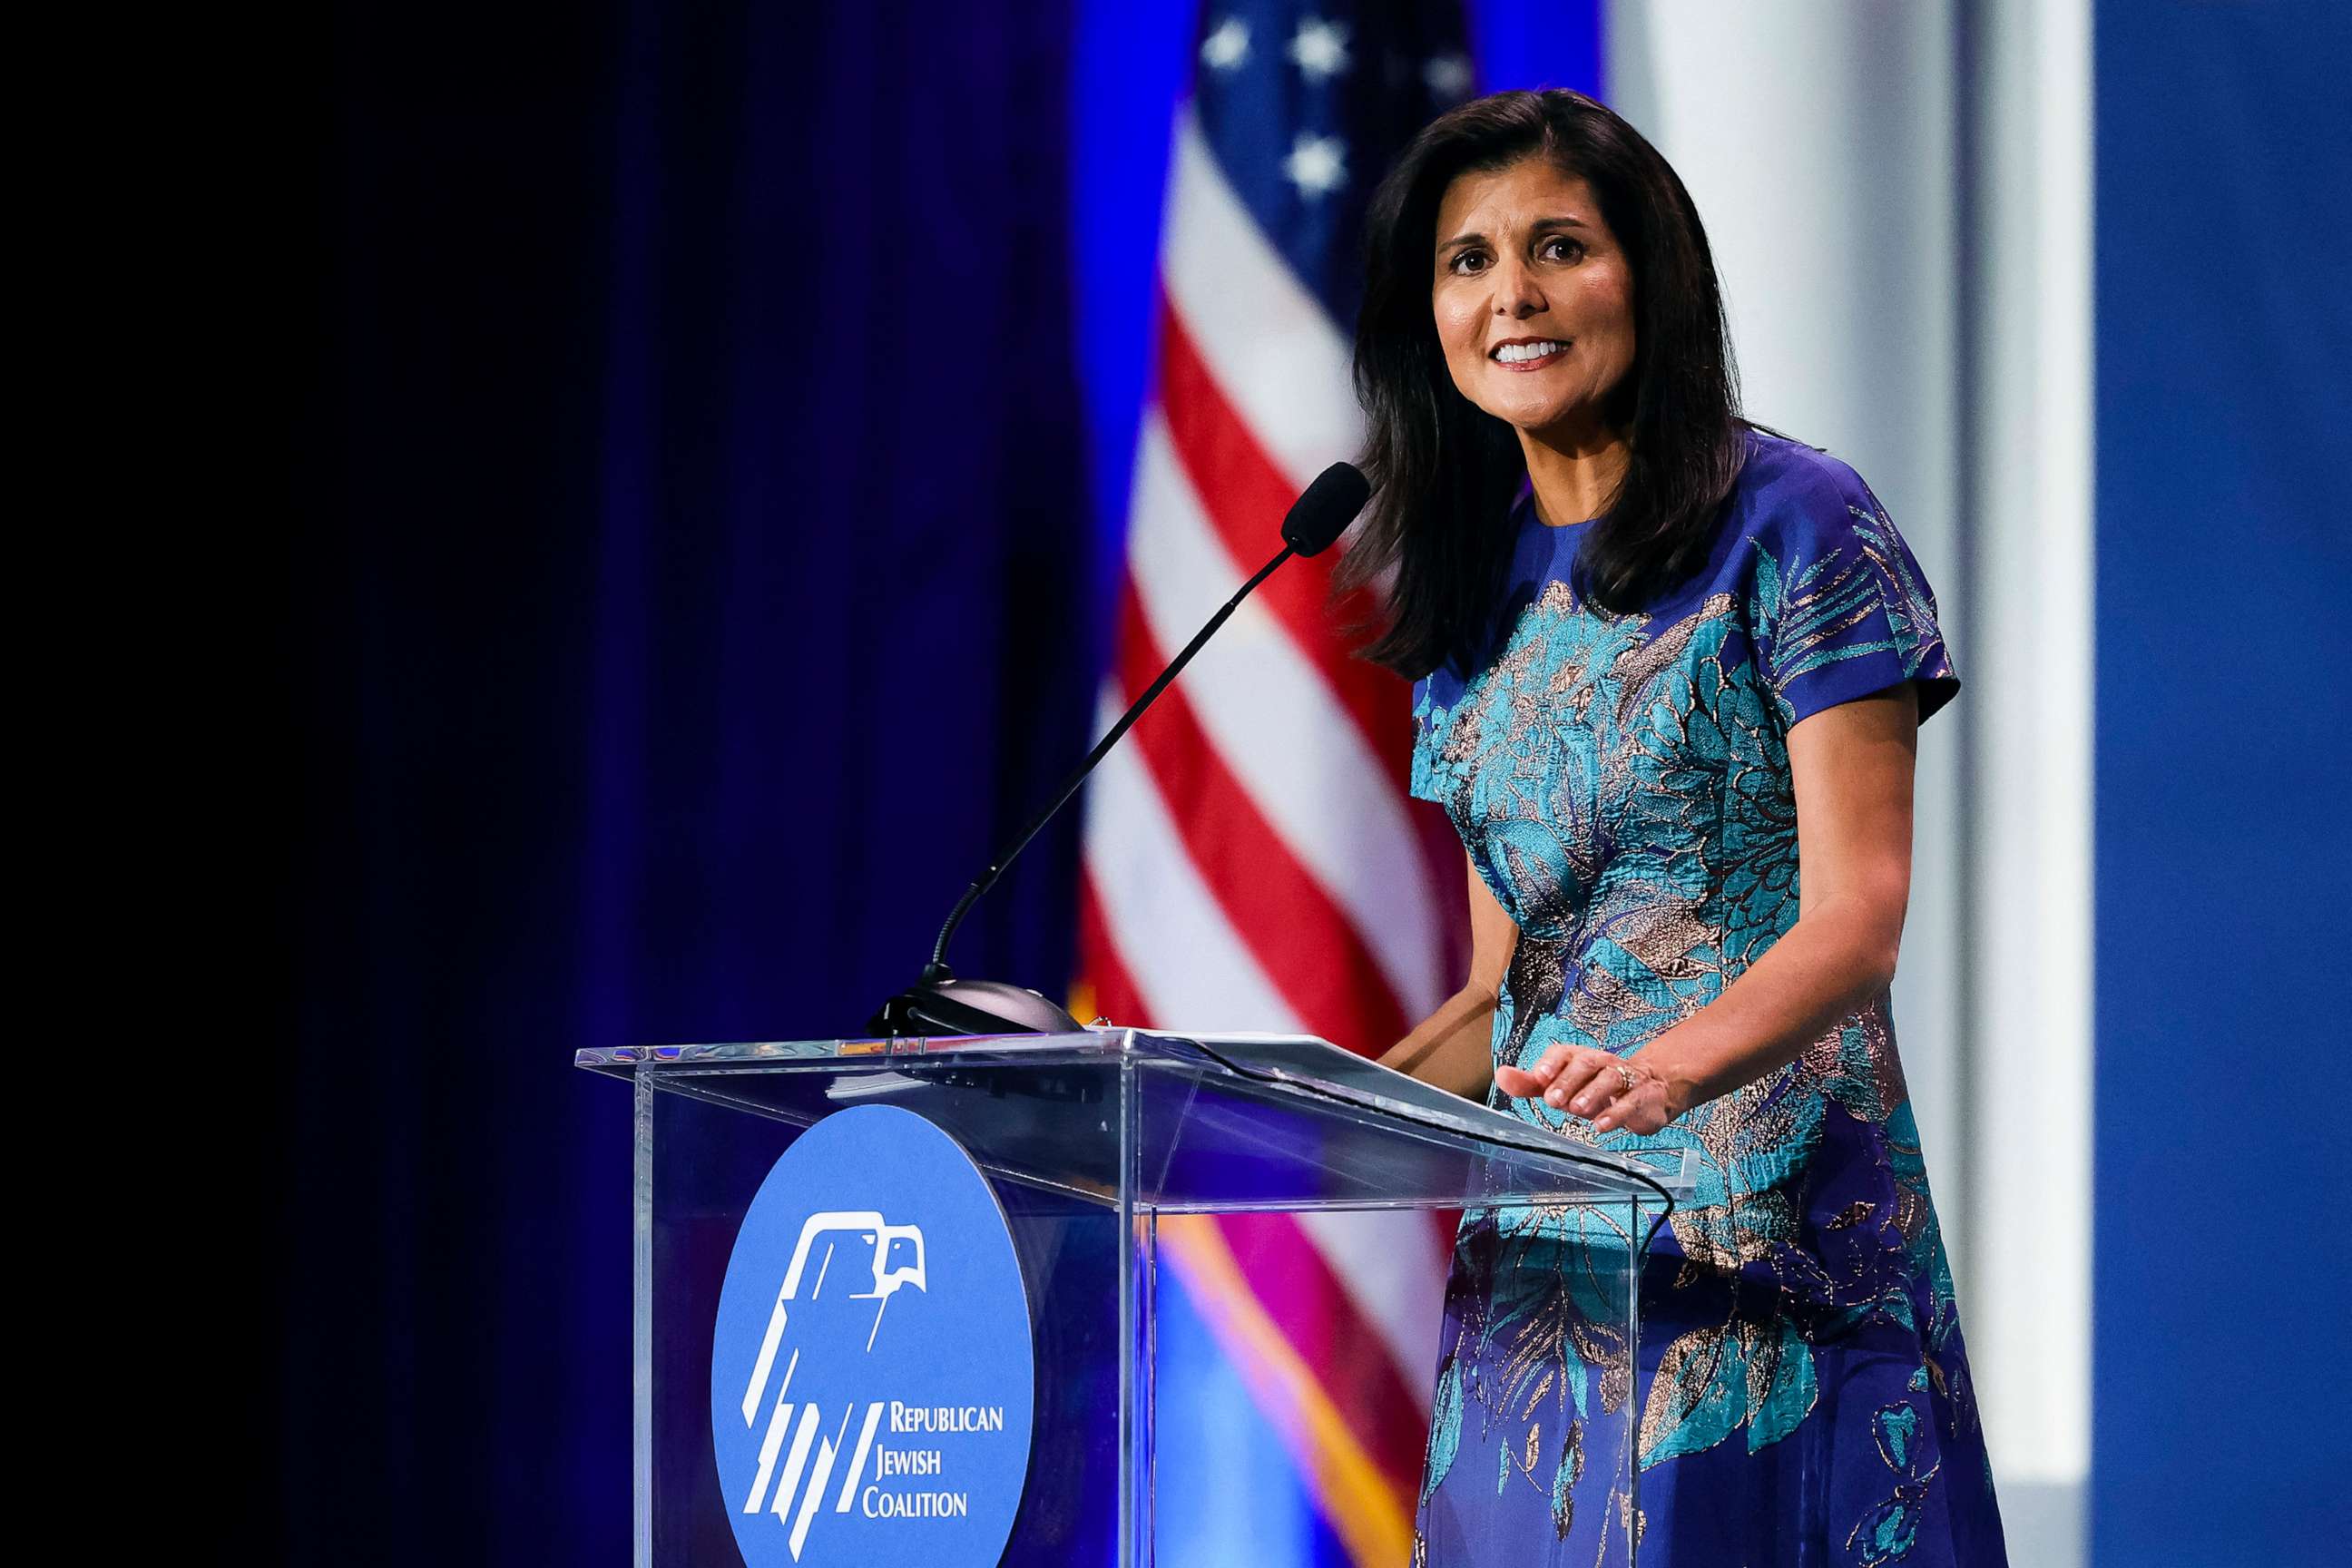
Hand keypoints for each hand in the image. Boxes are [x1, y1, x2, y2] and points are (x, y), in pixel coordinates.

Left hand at [1494, 1043, 1683, 1134]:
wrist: (1648, 1089)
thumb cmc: (1595, 1088)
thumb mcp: (1562, 1086)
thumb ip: (1531, 1083)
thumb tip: (1501, 1076)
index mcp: (1578, 1058)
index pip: (1563, 1053)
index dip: (1551, 1064)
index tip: (1540, 1077)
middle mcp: (1601, 1063)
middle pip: (1585, 1063)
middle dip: (1568, 1080)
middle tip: (1554, 1099)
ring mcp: (1624, 1077)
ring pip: (1609, 1078)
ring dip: (1591, 1093)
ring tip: (1576, 1109)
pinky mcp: (1642, 1096)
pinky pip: (1630, 1101)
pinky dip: (1615, 1113)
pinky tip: (1601, 1125)